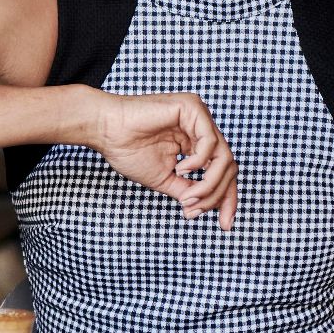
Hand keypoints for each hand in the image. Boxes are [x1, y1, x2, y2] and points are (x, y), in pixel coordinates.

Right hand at [85, 90, 237, 229]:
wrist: (105, 131)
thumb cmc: (127, 150)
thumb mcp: (165, 179)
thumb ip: (188, 189)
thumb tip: (206, 206)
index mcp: (194, 141)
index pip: (222, 170)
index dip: (227, 198)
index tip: (225, 225)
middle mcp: (201, 127)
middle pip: (229, 166)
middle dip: (219, 195)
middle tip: (195, 210)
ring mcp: (199, 116)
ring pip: (224, 157)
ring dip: (209, 184)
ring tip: (187, 196)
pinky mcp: (192, 107)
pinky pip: (210, 142)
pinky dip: (199, 162)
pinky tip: (181, 168)